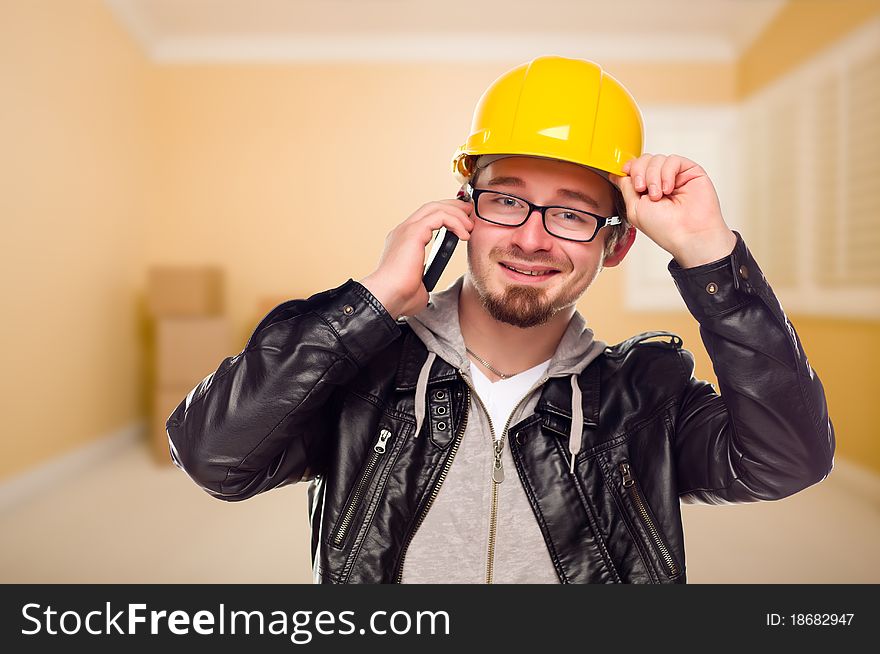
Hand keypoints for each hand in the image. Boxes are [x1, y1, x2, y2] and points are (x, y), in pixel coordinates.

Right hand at [360, 194, 474, 318]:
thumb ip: (423, 279)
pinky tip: (464, 234)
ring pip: (436, 208)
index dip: (445, 216)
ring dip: (456, 213)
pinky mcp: (413, 232)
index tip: (463, 224)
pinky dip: (455, 222)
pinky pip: (440, 217)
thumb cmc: (399, 296)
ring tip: (470, 226)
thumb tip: (425, 285)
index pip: (426, 218)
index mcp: (403, 242)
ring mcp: (407, 229)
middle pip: (431, 207)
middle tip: (469, 213)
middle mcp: (403, 231)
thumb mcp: (418, 285)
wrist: (387, 297)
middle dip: (453, 207)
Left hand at [608, 154, 736, 267]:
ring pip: (657, 159)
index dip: (629, 168)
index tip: (626, 173)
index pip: (634, 168)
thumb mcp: (634, 208)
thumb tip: (616, 174)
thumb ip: (625, 187)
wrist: (688, 235)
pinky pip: (673, 160)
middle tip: (642, 189)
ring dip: (653, 176)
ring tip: (658, 195)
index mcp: (646, 191)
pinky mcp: (690, 172)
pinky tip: (669, 189)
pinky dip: (667, 173)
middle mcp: (660, 182)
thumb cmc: (664, 229)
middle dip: (639, 172)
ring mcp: (675, 176)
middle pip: (644, 160)